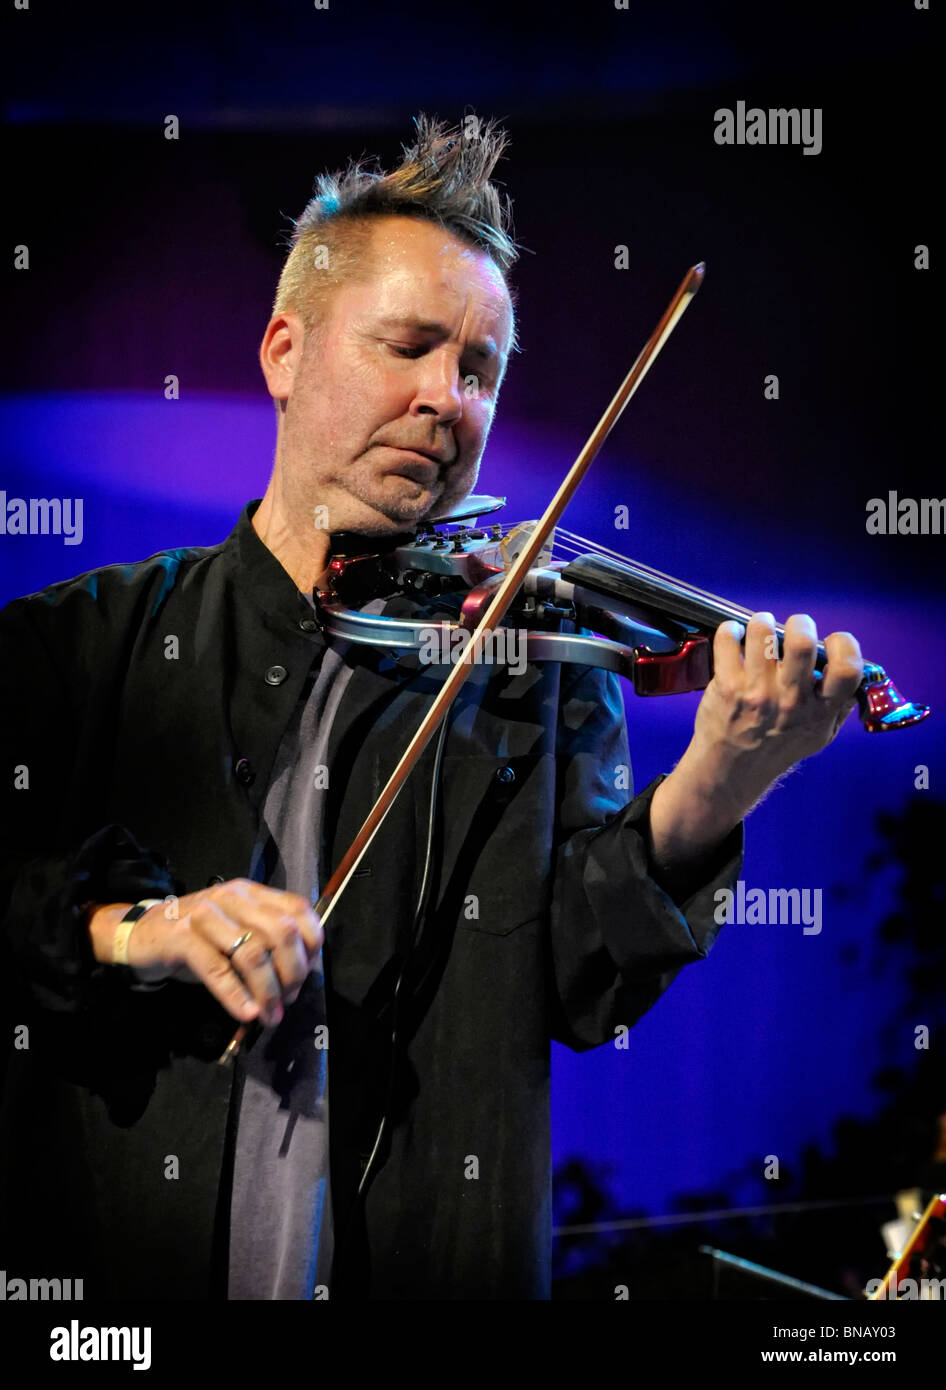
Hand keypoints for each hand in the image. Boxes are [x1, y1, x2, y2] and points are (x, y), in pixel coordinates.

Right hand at [88, 879, 322, 1025]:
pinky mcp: (181, 938)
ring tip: (269, 1015)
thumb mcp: (236, 932)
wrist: (141, 935)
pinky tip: (246, 1013)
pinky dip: (236, 995)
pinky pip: (217, 968)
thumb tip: (299, 979)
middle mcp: (232, 898)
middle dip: (293, 972)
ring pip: (253, 953)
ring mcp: (206, 915)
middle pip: (282, 932)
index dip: (311, 946)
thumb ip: (266, 944)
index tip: (305, 975)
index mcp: (252, 893)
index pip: (299, 910)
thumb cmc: (197, 938)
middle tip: (288, 1000)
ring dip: (268, 991)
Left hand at [693, 611, 863, 780]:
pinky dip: (730, 630)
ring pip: (763, 633)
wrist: (732, 769)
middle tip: (793, 629)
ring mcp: (757, 692)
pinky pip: (728, 639)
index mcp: (820, 710)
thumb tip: (855, 675)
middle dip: (800, 623)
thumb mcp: (819, 735)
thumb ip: (838, 707)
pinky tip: (735, 638)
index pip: (847, 668)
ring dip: (762, 622)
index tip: (830, 642)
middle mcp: (791, 700)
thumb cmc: (777, 748)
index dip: (844, 644)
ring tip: (761, 630)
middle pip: (802, 642)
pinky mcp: (727, 685)